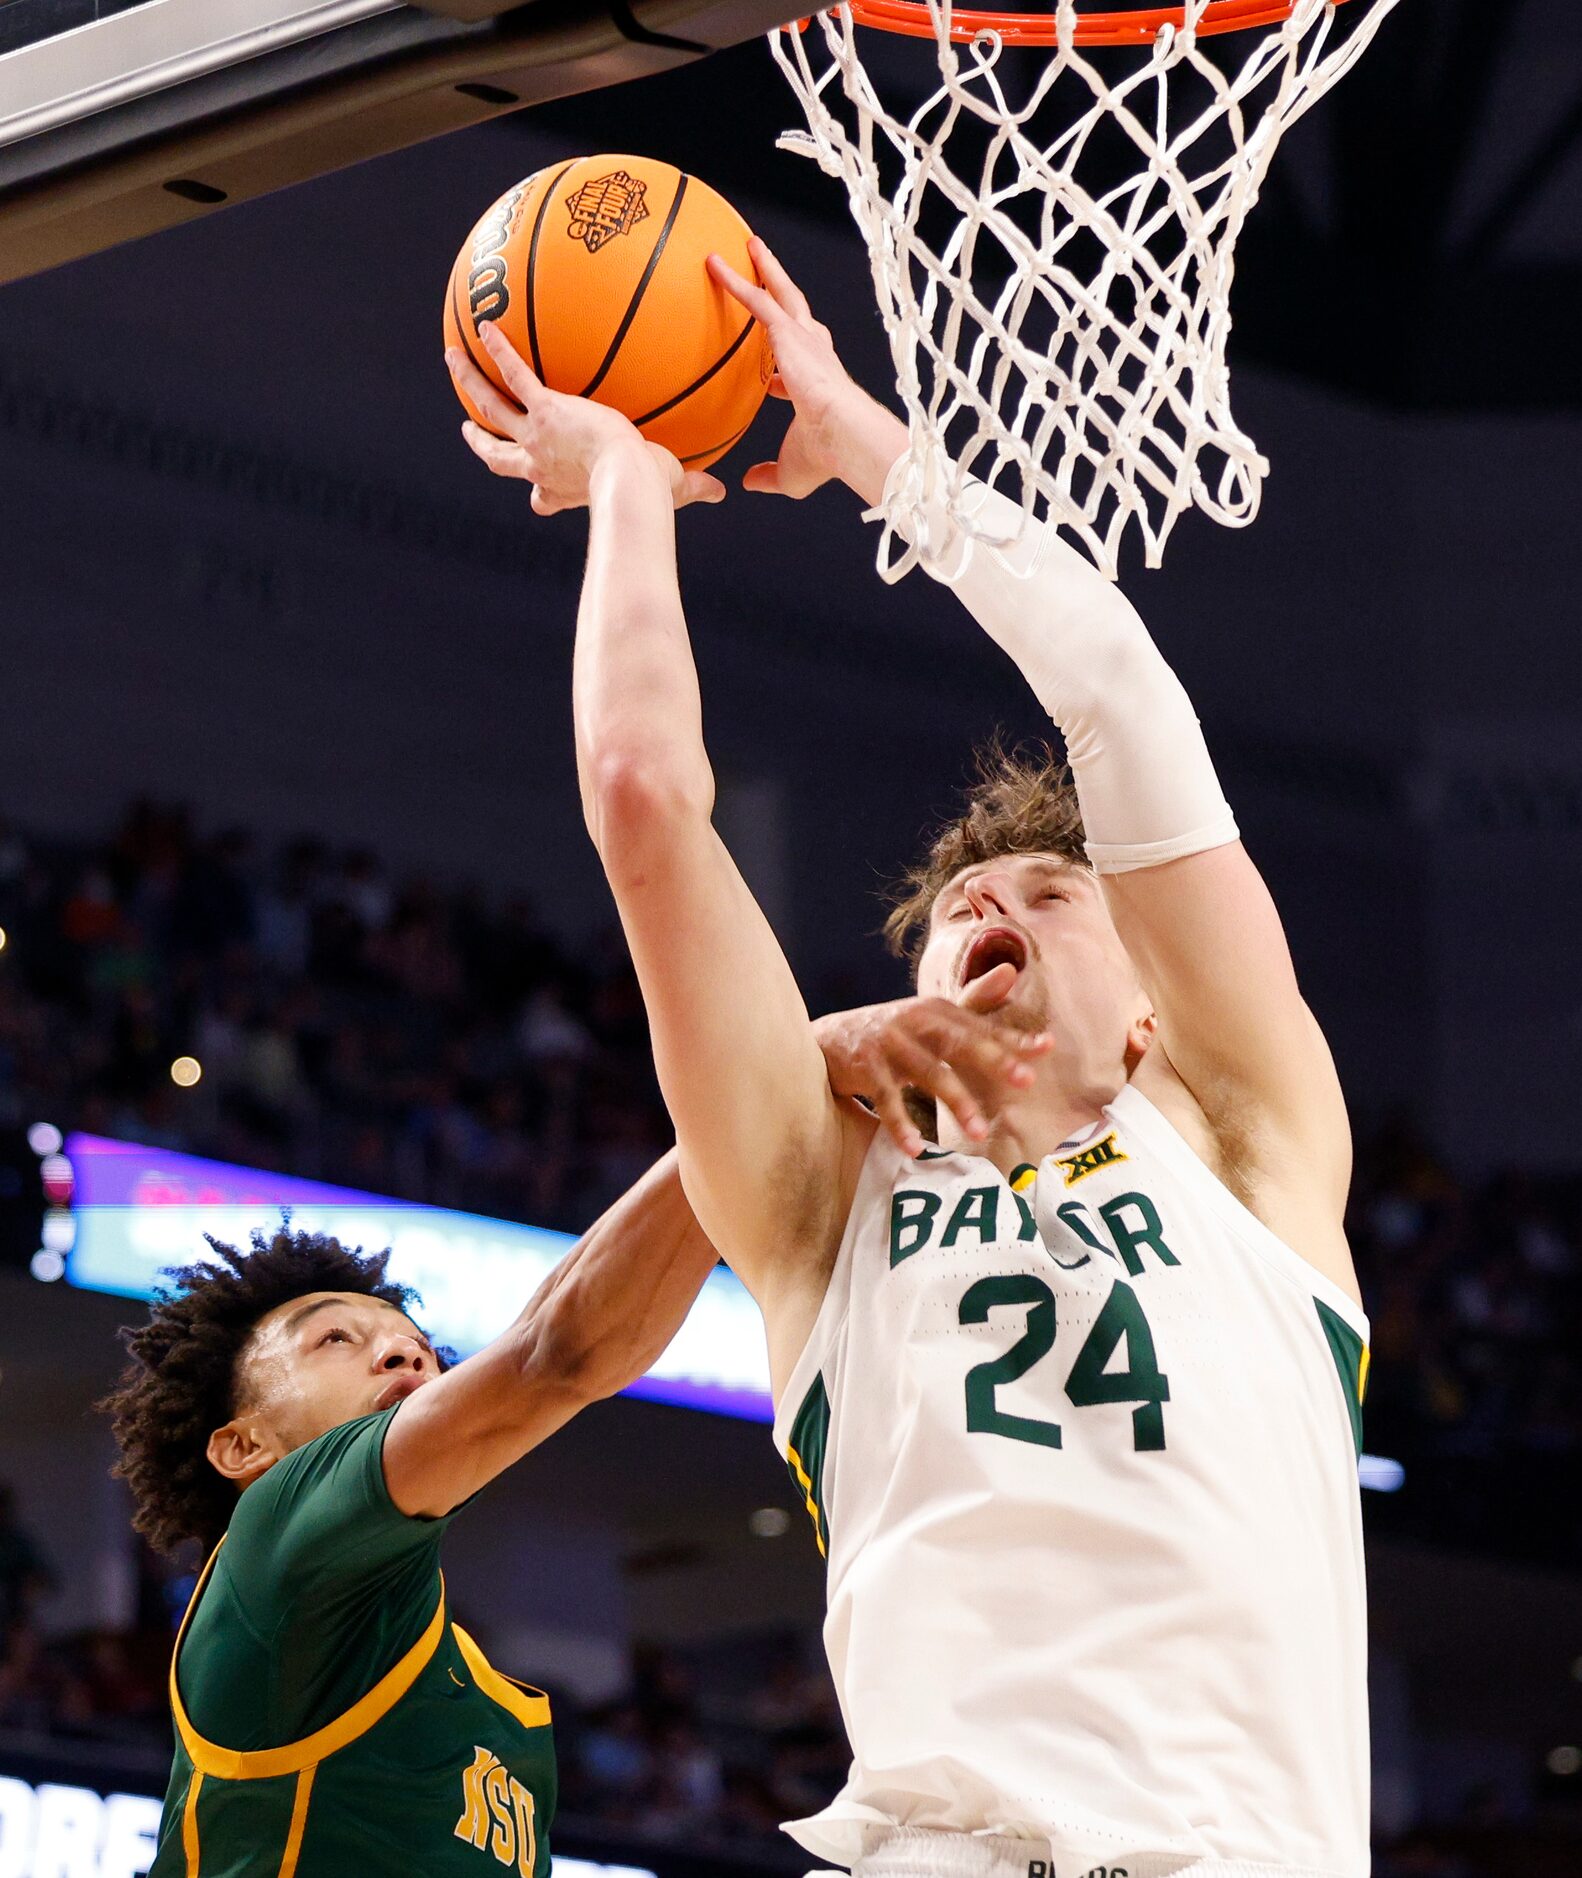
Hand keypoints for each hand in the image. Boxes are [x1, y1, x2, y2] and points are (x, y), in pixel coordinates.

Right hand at [445, 324, 725, 513]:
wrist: (631, 482)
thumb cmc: (652, 494)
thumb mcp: (673, 488)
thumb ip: (694, 487)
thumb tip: (722, 492)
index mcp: (566, 489)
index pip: (546, 498)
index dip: (540, 497)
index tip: (539, 497)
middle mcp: (542, 467)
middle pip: (498, 458)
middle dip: (481, 444)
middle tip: (468, 433)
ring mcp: (536, 438)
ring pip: (490, 407)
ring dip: (469, 383)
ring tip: (452, 358)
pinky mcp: (543, 410)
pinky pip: (515, 374)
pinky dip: (499, 349)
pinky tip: (485, 325)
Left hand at [708, 238, 905, 505]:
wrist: (844, 435)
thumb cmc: (826, 457)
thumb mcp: (790, 472)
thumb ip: (767, 475)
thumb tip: (748, 483)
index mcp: (817, 386)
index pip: (797, 371)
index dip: (781, 374)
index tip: (773, 380)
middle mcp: (814, 354)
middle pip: (795, 313)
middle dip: (781, 292)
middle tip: (767, 273)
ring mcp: (804, 339)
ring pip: (780, 293)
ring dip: (764, 269)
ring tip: (749, 246)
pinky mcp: (790, 332)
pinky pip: (756, 299)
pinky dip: (735, 280)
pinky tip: (713, 264)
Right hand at [813, 967, 1052, 1156]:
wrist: (828, 1039)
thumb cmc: (893, 1032)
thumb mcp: (932, 1015)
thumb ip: (974, 1002)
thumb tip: (1013, 971)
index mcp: (936, 1010)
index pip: (981, 1025)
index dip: (1013, 1037)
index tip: (1047, 1047)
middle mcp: (915, 1021)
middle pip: (958, 1042)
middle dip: (993, 1060)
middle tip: (1026, 1081)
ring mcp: (889, 1044)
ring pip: (928, 1073)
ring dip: (955, 1101)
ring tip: (978, 1131)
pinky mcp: (864, 1068)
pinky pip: (886, 1100)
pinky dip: (899, 1125)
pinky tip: (914, 1148)